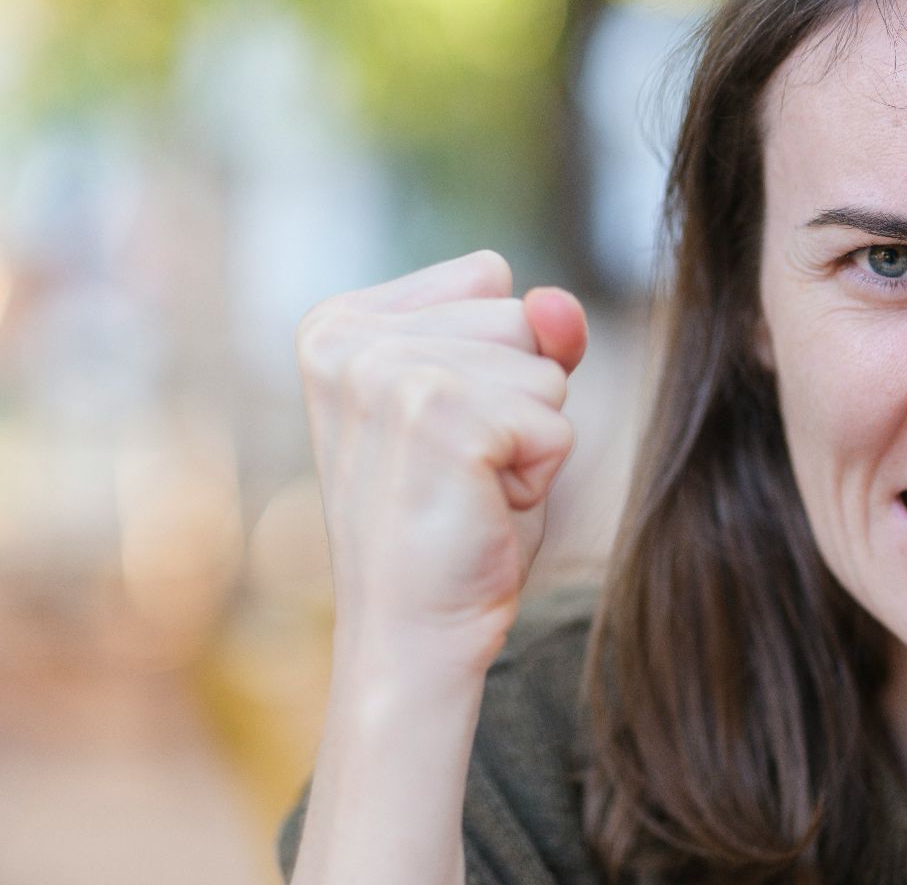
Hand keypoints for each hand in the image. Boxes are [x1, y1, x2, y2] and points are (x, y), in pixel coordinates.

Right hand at [294, 249, 587, 661]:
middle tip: (459, 471)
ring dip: (530, 437)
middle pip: (520, 317)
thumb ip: (534, 334)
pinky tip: (482, 507)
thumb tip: (558, 302)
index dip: (499, 364)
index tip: (443, 432)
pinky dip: (541, 473)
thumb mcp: (495, 403)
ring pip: (545, 367)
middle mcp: (348, 340)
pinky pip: (556, 421)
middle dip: (519, 398)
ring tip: (467, 488)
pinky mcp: (437, 417)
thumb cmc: (453, 521)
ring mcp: (386, 375)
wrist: (414, 634)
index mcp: (340, 323)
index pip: (489, 281)